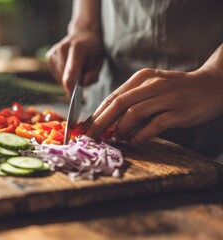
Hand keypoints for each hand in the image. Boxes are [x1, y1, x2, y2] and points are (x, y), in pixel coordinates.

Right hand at [46, 28, 102, 96]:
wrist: (84, 34)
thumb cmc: (92, 50)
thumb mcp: (99, 63)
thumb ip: (92, 76)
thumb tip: (81, 84)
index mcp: (77, 49)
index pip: (69, 75)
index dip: (70, 90)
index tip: (73, 97)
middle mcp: (62, 49)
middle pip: (64, 79)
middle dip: (73, 82)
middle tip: (82, 74)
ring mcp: (53, 52)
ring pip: (59, 78)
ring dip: (67, 78)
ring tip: (76, 68)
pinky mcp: (49, 56)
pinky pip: (55, 74)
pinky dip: (62, 74)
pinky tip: (68, 66)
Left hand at [84, 66, 222, 143]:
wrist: (211, 85)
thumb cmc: (176, 89)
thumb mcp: (151, 87)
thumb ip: (132, 100)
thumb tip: (108, 121)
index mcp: (141, 78)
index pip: (113, 97)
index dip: (96, 114)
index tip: (85, 128)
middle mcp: (152, 85)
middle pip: (119, 104)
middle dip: (101, 122)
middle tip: (91, 137)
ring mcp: (166, 97)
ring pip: (134, 113)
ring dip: (121, 129)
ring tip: (117, 138)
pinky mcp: (179, 111)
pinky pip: (155, 125)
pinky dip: (141, 135)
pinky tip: (135, 141)